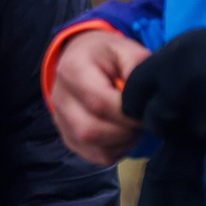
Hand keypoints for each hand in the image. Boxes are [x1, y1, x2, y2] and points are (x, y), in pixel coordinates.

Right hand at [48, 29, 150, 165]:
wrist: (81, 58)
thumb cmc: (106, 54)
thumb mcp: (125, 49)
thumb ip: (137, 67)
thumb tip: (144, 96)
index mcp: (72, 70)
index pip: (99, 103)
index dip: (128, 113)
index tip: (145, 110)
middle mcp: (60, 98)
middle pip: (91, 130)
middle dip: (125, 131)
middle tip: (140, 119)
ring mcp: (60, 120)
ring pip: (94, 147)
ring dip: (123, 142)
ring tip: (132, 125)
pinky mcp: (68, 137)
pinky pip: (95, 156)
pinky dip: (116, 150)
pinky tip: (123, 134)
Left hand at [121, 4, 205, 151]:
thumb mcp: (196, 43)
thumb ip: (170, 67)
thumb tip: (152, 92)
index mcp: (170, 58)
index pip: (133, 91)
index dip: (136, 104)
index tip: (144, 110)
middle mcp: (181, 82)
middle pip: (155, 120)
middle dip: (165, 124)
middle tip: (181, 121)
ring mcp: (205, 106)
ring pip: (190, 132)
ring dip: (204, 127)